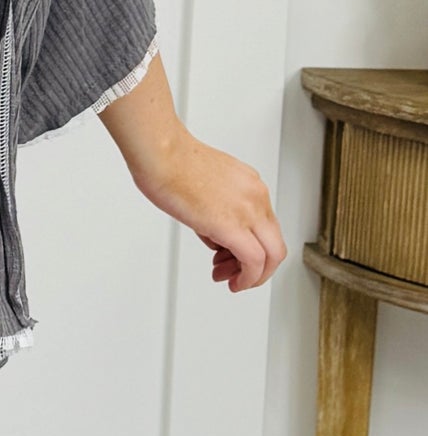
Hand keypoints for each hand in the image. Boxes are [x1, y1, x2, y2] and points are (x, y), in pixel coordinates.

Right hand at [129, 129, 286, 292]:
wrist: (159, 153)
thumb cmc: (170, 161)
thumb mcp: (207, 184)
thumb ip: (220, 209)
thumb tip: (216, 235)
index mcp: (250, 184)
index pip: (265, 226)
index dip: (252, 247)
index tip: (234, 255)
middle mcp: (255, 196)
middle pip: (275, 244)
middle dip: (259, 268)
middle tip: (239, 274)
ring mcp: (248, 210)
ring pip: (272, 255)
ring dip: (253, 276)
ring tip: (232, 279)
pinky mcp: (233, 226)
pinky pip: (254, 261)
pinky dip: (248, 278)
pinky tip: (235, 282)